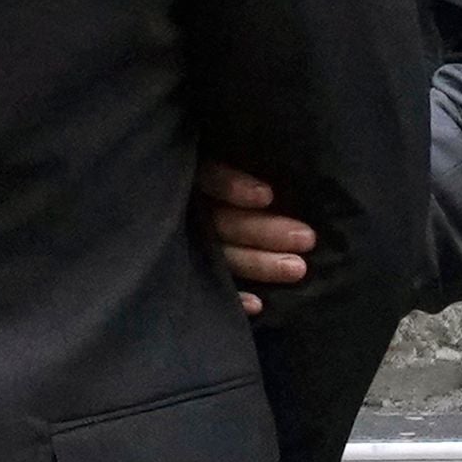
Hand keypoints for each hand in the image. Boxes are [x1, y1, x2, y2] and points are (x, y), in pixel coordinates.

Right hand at [197, 159, 315, 314]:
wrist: (155, 219)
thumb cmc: (222, 168)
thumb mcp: (220, 155)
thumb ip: (243, 161)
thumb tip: (280, 158)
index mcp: (193, 178)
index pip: (207, 179)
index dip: (232, 187)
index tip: (267, 196)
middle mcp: (186, 210)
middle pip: (222, 222)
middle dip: (264, 231)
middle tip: (307, 239)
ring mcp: (187, 243)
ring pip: (222, 255)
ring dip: (260, 263)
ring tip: (299, 269)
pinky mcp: (193, 271)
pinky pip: (213, 286)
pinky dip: (235, 297)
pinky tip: (259, 305)